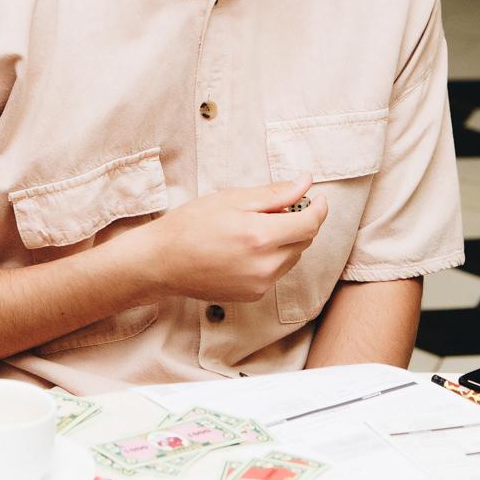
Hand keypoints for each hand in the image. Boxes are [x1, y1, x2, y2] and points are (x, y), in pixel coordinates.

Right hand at [133, 176, 327, 303]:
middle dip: (299, 222)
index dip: (318, 208)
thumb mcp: (232, 199)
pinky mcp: (253, 296)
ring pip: (292, 258)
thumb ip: (274, 194)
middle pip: (304, 242)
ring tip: (255, 228)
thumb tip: (305, 183)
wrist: (161, 262)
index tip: (317, 198)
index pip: (310, 224)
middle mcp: (265, 266)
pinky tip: (246, 248)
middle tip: (277, 207)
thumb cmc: (190, 226)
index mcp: (260, 237)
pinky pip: (276, 273)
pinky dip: (272, 257)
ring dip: (286, 241)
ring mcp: (260, 285)